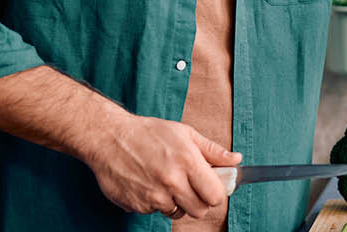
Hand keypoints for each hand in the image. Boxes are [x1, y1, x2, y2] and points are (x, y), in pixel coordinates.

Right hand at [82, 113, 241, 218]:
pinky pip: (154, 212)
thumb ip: (212, 150)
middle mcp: (172, 182)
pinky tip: (148, 183)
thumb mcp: (185, 133)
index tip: (210, 187)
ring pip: (177, 213)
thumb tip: (236, 160)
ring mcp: (153, 196)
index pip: (215, 196)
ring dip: (175, 202)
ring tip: (165, 181)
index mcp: (188, 162)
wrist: (109, 138)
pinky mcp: (137, 205)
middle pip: (199, 210)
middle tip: (189, 186)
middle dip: (198, 201)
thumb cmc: (148, 133)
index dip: (215, 193)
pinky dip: (154, 202)